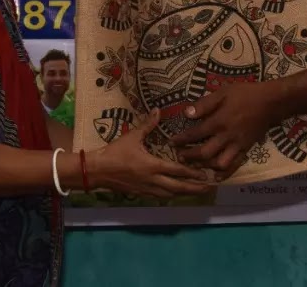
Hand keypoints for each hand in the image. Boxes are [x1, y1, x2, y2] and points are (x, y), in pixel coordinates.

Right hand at [90, 109, 212, 197]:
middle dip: (195, 189)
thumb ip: (147, 125)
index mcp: (153, 166)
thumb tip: (158, 110)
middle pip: (178, 188)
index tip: (206, 175)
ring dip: (185, 194)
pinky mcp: (140, 193)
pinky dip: (171, 195)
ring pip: (170, 195)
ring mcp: (147, 189)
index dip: (193, 173)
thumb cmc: (115, 152)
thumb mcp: (132, 136)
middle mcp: (153, 180)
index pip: (178, 171)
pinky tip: (176, 193)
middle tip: (210, 188)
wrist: (96, 171)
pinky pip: (160, 197)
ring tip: (197, 191)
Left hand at [171, 82, 278, 175]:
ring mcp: (237, 145)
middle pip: (205, 153)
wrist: (270, 102)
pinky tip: (217, 176)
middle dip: (190, 156)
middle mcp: (227, 136)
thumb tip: (186, 113)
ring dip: (206, 166)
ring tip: (196, 165)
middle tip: (179, 157)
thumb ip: (205, 104)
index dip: (182, 140)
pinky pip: (235, 165)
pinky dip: (225, 173)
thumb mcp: (223, 92)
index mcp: (219, 121)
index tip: (172, 143)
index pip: (195, 134)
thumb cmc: (245, 94)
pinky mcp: (246, 149)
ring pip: (219, 163)